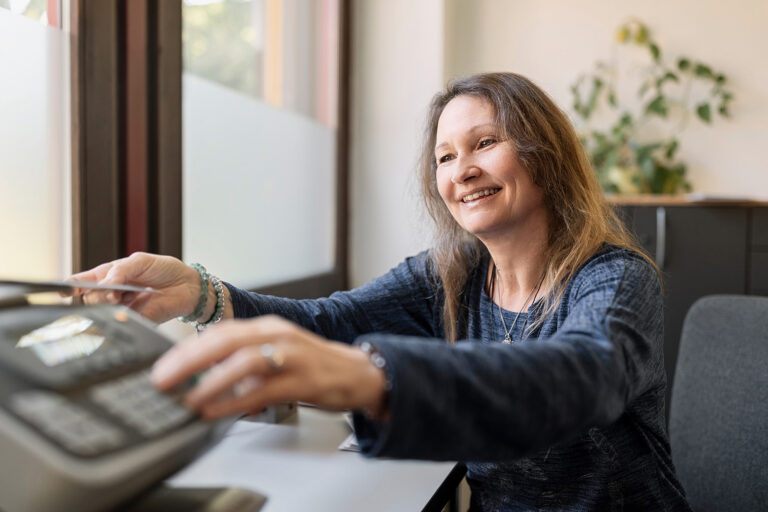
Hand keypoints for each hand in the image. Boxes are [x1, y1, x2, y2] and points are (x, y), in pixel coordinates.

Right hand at [67, 252, 202, 322]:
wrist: (188, 285)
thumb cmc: (165, 270)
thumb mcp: (142, 261)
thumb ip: (122, 269)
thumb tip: (106, 281)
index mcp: (109, 275)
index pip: (82, 282)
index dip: (71, 287)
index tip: (67, 291)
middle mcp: (112, 293)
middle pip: (90, 298)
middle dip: (99, 295)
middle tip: (115, 291)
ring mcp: (123, 307)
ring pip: (105, 311)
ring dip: (115, 302)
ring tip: (131, 293)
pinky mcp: (135, 319)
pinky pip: (125, 319)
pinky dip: (132, 309)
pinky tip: (143, 299)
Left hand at [151, 315, 387, 419]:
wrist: (356, 372)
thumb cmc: (312, 365)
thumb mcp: (274, 353)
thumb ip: (242, 359)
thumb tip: (200, 375)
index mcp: (266, 327)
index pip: (219, 331)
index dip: (186, 348)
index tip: (161, 366)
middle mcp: (277, 335)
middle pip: (226, 340)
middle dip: (189, 360)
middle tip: (162, 379)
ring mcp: (292, 356)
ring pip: (245, 361)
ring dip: (211, 381)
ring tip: (188, 398)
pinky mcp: (304, 380)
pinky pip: (264, 390)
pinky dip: (236, 401)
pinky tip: (216, 412)